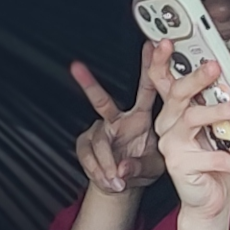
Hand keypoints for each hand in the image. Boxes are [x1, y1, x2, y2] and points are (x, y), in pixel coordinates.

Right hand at [68, 47, 163, 196]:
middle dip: (89, 84)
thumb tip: (121, 168)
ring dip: (106, 163)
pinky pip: (88, 156)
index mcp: (141, 118)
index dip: (148, 67)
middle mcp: (119, 120)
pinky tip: (107, 178)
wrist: (122, 183)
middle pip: (102, 100)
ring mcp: (100, 131)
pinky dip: (98, 170)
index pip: (146, 89)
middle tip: (76, 68)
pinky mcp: (85, 143)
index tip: (150, 47)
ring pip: (98, 142)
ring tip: (116, 178)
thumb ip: (140, 167)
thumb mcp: (153, 168)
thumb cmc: (141, 169)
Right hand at [152, 44, 229, 216]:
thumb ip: (223, 107)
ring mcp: (171, 144)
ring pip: (193, 118)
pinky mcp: (180, 165)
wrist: (209, 200)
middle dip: (195, 77)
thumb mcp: (221, 129)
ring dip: (219, 111)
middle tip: (214, 66)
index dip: (161, 60)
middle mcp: (167, 124)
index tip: (166, 40)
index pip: (164, 80)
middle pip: (177, 93)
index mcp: (175, 111)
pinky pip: (214, 158)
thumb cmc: (215, 162)